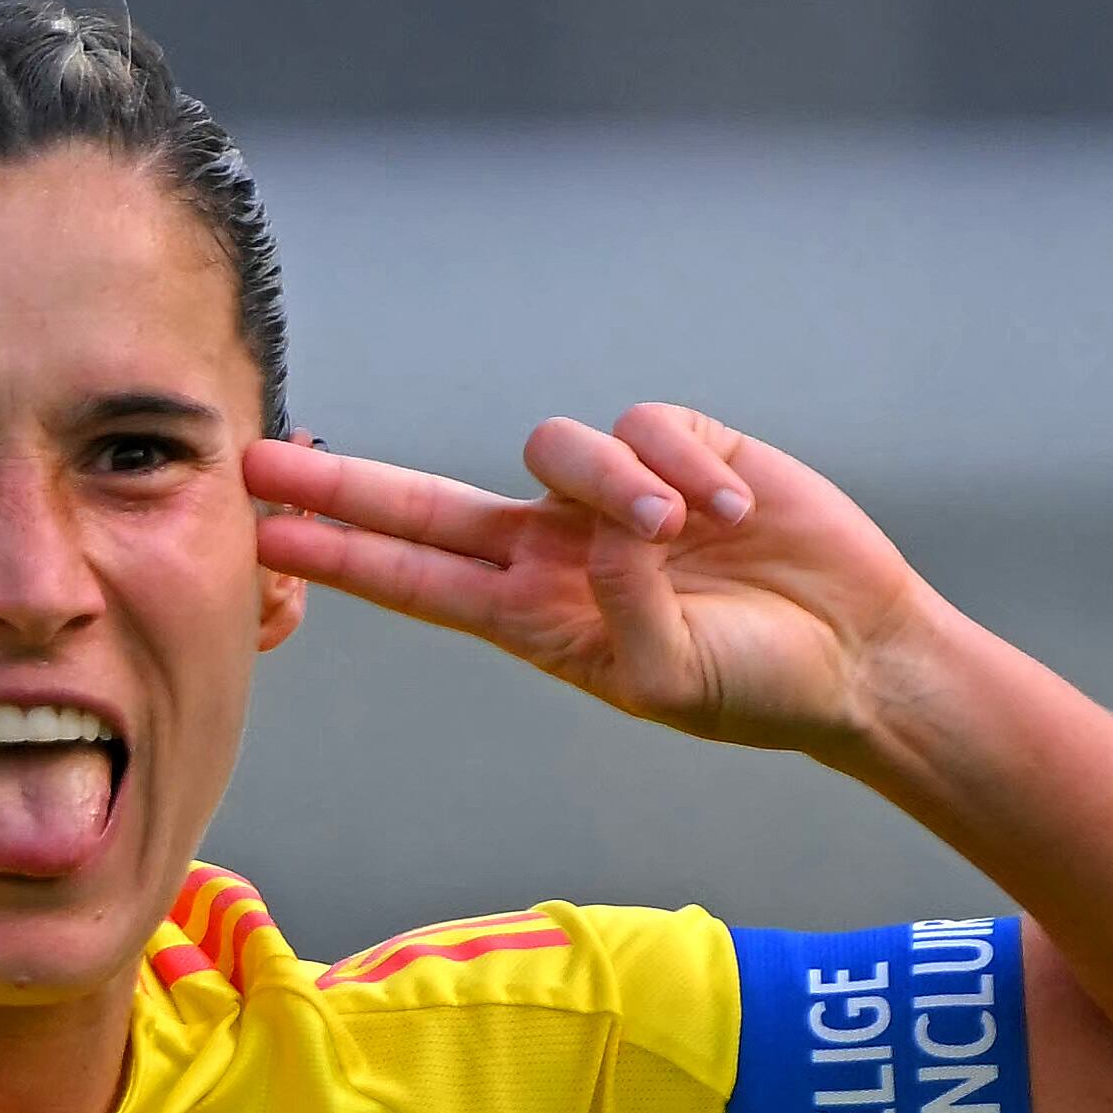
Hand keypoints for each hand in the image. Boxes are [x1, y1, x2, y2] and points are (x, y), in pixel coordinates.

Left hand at [244, 403, 937, 756]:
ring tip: (686, 532)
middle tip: (254, 459)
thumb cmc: (758, 687)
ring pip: (557, 446)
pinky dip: (686, 464)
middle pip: (425, 502)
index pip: (414, 578)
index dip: (340, 551)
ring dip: (616, 483)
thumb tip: (602, 529)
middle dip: (341, 480)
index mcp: (534, 616)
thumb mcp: (670, 683)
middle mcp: (554, 549)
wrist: (857, 655)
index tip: (264, 533)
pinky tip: (735, 509)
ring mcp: (611, 496)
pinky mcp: (679, 446)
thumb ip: (620, 616)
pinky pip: (647, 426)